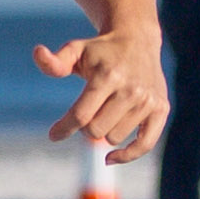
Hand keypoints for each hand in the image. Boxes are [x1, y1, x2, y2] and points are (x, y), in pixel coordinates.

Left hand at [37, 27, 168, 158]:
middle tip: (86, 112)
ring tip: (105, 112)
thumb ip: (55, 61)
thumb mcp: (75, 50)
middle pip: (96, 131)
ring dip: (104, 131)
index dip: (64, 128)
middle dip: (84, 126)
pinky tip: (110, 158)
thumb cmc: (100, 51)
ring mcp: (148, 101)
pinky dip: (127, 156)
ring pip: (114, 138)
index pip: (81, 115)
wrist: (138, 40)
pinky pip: (144, 145)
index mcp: (108, 76)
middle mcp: (131, 90)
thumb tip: (38, 53)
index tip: (53, 135)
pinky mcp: (161, 109)